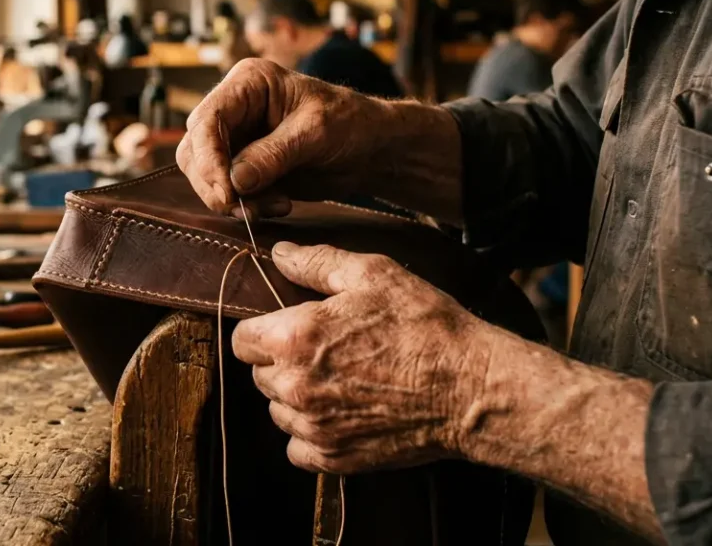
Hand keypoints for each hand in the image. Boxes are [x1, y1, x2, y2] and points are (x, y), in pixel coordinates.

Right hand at [176, 58, 393, 216]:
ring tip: (272, 206)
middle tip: (243, 208)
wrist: (372, 148)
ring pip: (205, 175)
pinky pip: (227, 191)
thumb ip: (274, 155)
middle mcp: (234, 109)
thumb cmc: (351, 123)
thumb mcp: (316, 133)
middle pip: (195, 150)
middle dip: (215, 184)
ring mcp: (237, 139)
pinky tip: (279, 204)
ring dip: (232, 199)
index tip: (225, 192)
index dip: (209, 158)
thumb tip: (234, 181)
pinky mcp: (244, 167)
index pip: (207, 119)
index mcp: (248, 83)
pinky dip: (246, 206)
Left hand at [232, 242, 493, 474]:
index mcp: (293, 339)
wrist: (470, 389)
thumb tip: (279, 253)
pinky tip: (341, 414)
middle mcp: (293, 387)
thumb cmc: (425, 326)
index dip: (262, 330)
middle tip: (323, 352)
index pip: (241, 340)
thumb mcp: (374, 275)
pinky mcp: (333, 458)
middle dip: (281, 362)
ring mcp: (312, 427)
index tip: (287, 328)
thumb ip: (316, 262)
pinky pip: (297, 448)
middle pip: (258, 375)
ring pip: (277, 411)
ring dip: (296, 398)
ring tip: (338, 381)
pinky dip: (311, 433)